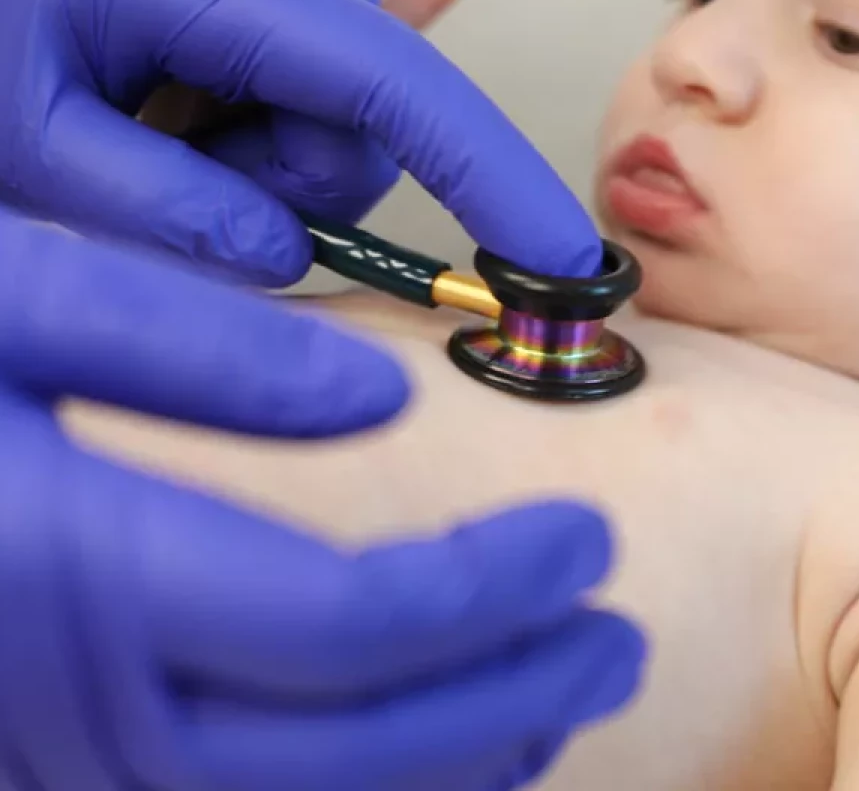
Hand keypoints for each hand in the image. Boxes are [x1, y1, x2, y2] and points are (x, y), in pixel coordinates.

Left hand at [0, 0, 601, 285]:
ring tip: (169, 98)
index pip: (402, 90)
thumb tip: (286, 258)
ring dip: (264, 140)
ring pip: (349, 111)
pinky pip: (353, 48)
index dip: (492, 181)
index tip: (556, 263)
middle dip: (276, 181)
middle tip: (167, 152)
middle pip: (363, 133)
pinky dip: (316, 84)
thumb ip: (163, 211)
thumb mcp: (31, 131)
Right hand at [0, 205, 643, 790]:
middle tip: (615, 641)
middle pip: (331, 748)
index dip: (483, 592)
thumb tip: (374, 400)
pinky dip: (370, 786)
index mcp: (75, 561)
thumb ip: (187, 345)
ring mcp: (64, 733)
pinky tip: (448, 742)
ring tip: (561, 699)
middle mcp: (72, 685)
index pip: (333, 621)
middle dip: (497, 701)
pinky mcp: (69, 734)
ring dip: (446, 766)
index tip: (586, 537)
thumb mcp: (27, 300)